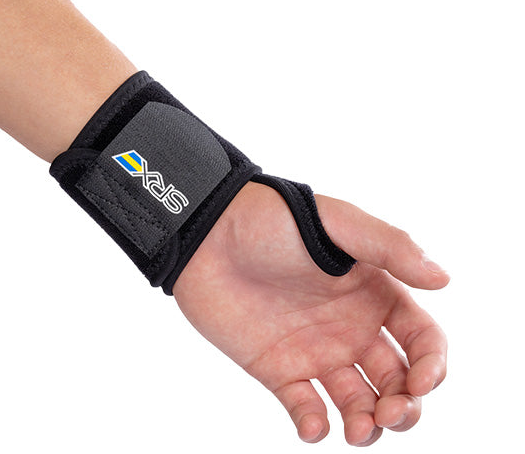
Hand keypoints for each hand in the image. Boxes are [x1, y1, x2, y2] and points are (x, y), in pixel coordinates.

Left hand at [174, 182, 448, 445]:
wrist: (206, 233)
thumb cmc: (271, 219)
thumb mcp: (336, 223)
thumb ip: (390, 247)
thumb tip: (444, 279)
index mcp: (375, 294)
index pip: (421, 341)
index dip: (431, 366)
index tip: (421, 383)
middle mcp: (352, 328)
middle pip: (397, 382)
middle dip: (405, 407)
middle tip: (390, 414)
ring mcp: (315, 351)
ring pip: (358, 404)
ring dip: (367, 426)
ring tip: (357, 431)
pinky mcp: (277, 368)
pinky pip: (305, 407)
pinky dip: (314, 425)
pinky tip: (313, 425)